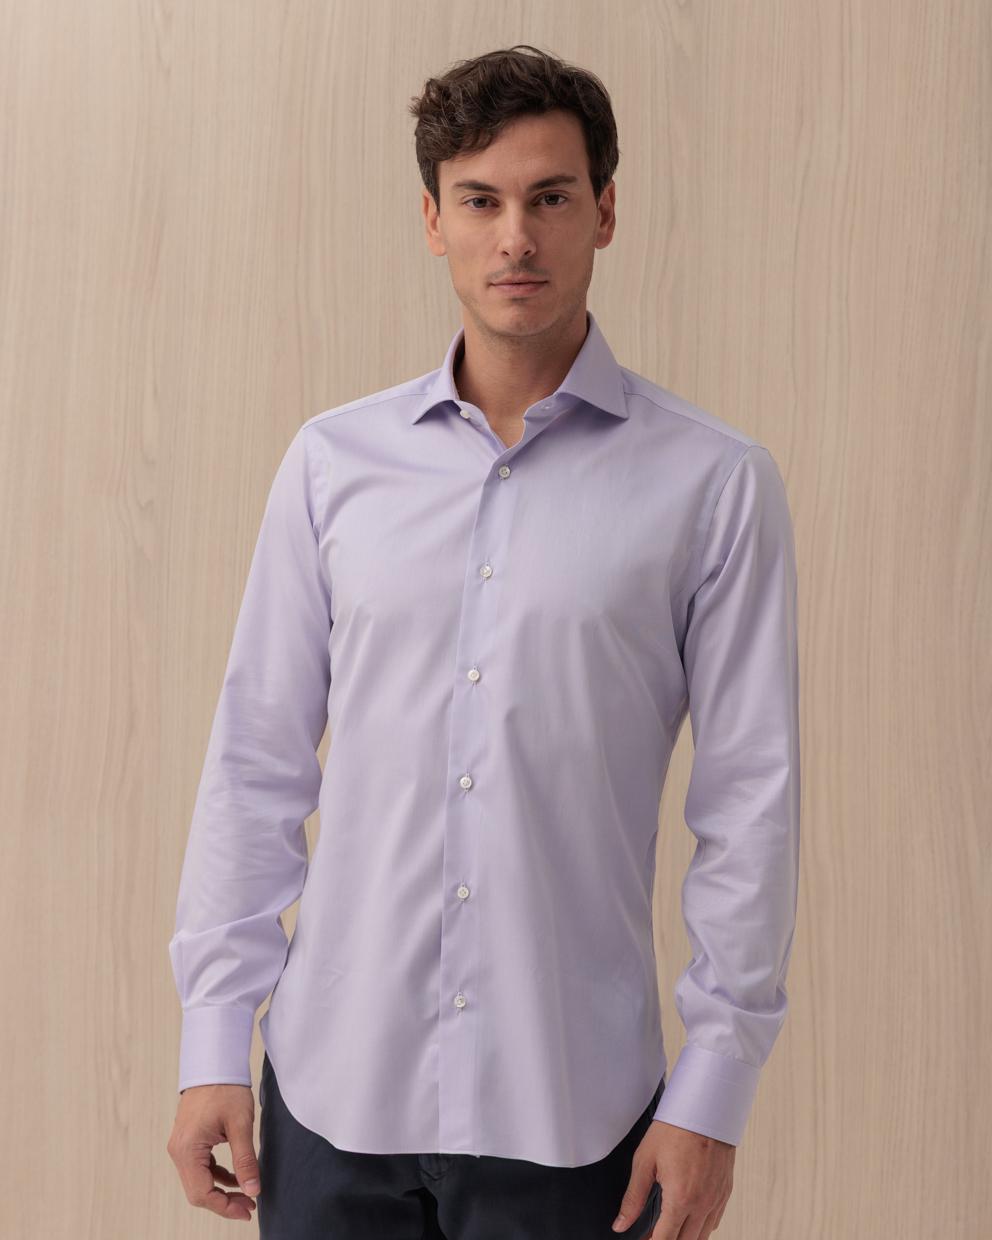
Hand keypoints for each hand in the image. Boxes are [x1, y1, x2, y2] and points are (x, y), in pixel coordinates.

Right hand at [167, 1084, 260, 1221]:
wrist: (215, 1062)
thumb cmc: (226, 1088)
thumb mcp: (240, 1125)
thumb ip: (246, 1159)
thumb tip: (253, 1189)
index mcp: (187, 1149)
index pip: (202, 1193)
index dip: (225, 1206)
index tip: (247, 1210)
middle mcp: (178, 1151)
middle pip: (198, 1191)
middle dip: (223, 1201)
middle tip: (249, 1206)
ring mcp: (182, 1146)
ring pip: (199, 1181)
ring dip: (221, 1190)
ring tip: (247, 1194)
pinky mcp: (189, 1141)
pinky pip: (200, 1167)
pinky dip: (217, 1176)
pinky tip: (236, 1176)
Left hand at [612, 1118, 734, 1238]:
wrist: (704, 1108)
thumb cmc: (675, 1129)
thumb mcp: (645, 1161)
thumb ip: (633, 1198)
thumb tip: (621, 1224)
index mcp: (681, 1199)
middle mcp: (702, 1205)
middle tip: (649, 1235)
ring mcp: (716, 1200)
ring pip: (702, 1237)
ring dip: (683, 1237)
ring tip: (665, 1228)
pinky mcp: (725, 1192)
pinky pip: (714, 1222)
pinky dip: (700, 1227)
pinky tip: (686, 1217)